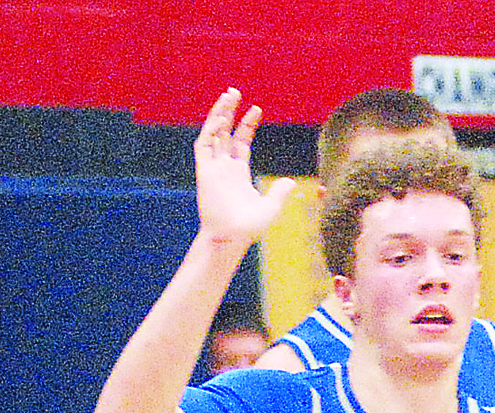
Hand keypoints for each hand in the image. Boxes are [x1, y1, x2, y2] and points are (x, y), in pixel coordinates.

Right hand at [193, 88, 294, 246]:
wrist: (230, 238)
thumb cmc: (248, 228)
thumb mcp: (270, 207)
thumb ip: (279, 193)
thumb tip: (291, 182)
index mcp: (238, 173)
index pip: (241, 141)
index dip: (247, 125)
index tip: (256, 109)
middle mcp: (224, 167)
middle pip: (224, 132)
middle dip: (229, 111)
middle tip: (235, 92)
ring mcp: (213, 168)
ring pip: (213, 134)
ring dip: (219, 114)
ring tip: (228, 95)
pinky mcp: (204, 172)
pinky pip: (204, 145)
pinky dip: (210, 130)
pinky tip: (221, 118)